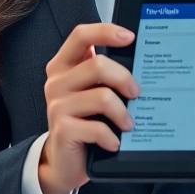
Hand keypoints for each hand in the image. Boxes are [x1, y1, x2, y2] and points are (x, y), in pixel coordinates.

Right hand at [38, 23, 138, 193]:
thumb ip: (104, 75)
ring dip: (123, 113)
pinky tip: (113, 142)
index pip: (81, 35)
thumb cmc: (85, 122)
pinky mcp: (62, 129)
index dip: (105, 31)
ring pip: (102, 97)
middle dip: (125, 79)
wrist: (64, 161)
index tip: (130, 37)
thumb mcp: (91, 93)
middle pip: (98, 65)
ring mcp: (57, 106)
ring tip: (128, 124)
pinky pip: (98, 127)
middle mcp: (57, 82)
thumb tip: (138, 60)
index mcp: (64, 66)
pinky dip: (112, 137)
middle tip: (136, 94)